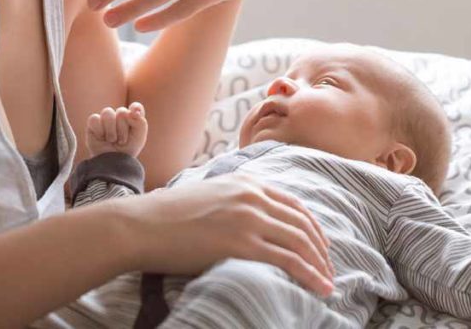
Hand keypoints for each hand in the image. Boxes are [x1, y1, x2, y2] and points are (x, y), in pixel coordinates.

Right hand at [86, 102, 147, 157]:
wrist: (112, 163)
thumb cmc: (126, 150)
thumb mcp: (139, 138)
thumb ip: (140, 122)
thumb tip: (131, 111)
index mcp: (133, 118)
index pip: (136, 107)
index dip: (136, 108)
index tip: (136, 114)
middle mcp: (119, 116)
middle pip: (122, 112)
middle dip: (123, 129)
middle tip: (122, 141)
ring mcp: (106, 119)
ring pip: (107, 112)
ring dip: (111, 129)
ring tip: (112, 140)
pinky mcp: (93, 124)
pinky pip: (94, 118)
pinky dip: (99, 129)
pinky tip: (101, 138)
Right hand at [114, 174, 334, 295]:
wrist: (141, 225)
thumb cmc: (166, 217)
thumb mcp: (208, 195)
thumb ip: (233, 201)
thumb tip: (248, 222)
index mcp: (247, 182)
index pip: (293, 204)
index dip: (312, 227)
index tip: (320, 245)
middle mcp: (253, 195)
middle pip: (302, 223)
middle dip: (320, 248)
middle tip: (329, 268)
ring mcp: (249, 218)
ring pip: (300, 241)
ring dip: (320, 264)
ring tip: (328, 282)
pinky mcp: (242, 243)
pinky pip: (288, 260)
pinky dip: (310, 274)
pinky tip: (320, 287)